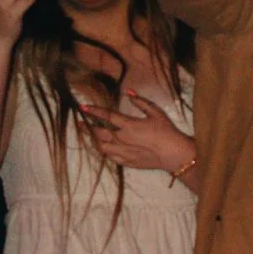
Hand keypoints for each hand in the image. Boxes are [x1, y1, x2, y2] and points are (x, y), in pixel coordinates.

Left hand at [78, 86, 193, 173]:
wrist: (173, 153)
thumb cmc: (166, 131)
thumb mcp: (156, 112)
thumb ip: (140, 102)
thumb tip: (128, 92)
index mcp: (128, 125)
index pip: (106, 116)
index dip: (93, 111)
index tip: (83, 107)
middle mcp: (122, 139)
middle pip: (99, 132)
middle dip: (87, 127)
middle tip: (80, 123)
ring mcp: (123, 152)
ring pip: (101, 146)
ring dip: (94, 140)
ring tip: (89, 135)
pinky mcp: (127, 161)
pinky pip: (110, 156)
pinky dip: (104, 150)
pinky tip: (104, 147)